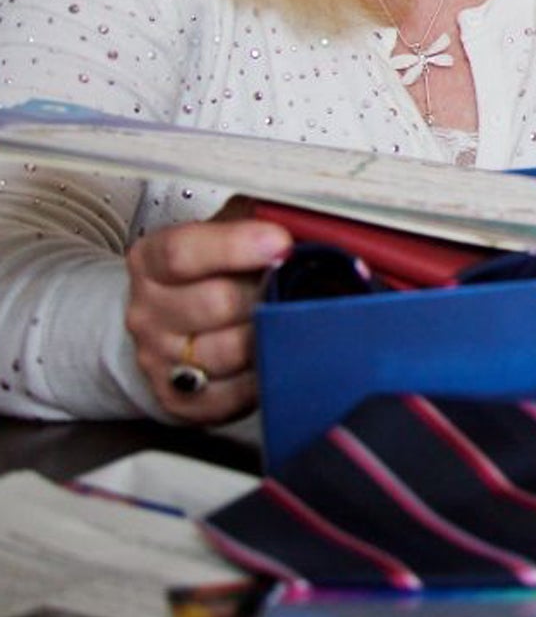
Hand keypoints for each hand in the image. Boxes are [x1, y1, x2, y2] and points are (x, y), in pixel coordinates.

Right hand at [124, 213, 290, 422]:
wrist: (168, 326)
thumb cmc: (206, 274)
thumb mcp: (221, 231)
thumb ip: (254, 218)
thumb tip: (306, 215)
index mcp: (152, 262)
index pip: (183, 253)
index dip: (236, 246)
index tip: (281, 242)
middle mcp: (148, 311)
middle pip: (215, 304)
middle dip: (265, 294)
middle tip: (294, 285)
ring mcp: (160, 359)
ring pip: (229, 352)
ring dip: (270, 334)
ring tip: (289, 318)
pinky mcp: (181, 400)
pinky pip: (234, 395)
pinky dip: (264, 375)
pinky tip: (276, 355)